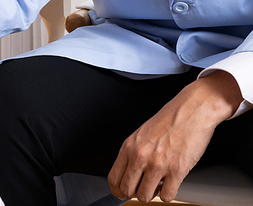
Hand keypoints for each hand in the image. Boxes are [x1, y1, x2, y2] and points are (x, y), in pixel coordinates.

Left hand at [108, 71, 241, 202]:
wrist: (192, 110)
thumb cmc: (170, 120)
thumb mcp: (143, 133)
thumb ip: (134, 152)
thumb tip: (129, 174)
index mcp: (130, 145)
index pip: (114, 177)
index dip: (117, 189)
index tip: (122, 193)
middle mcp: (141, 155)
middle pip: (127, 189)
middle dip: (136, 192)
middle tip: (145, 186)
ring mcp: (158, 164)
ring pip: (145, 196)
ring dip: (153, 194)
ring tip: (159, 182)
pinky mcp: (176, 170)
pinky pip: (166, 196)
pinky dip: (168, 193)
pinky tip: (171, 182)